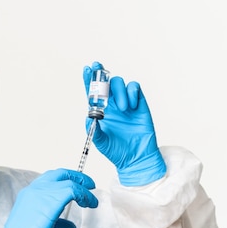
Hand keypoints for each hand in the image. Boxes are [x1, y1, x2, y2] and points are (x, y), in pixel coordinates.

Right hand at [0, 169, 97, 227]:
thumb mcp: (43, 227)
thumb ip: (59, 223)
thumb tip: (72, 227)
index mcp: (29, 193)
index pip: (50, 179)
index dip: (66, 180)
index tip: (78, 187)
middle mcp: (34, 189)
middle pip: (60, 174)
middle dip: (77, 177)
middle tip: (89, 185)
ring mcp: (42, 192)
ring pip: (68, 181)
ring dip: (83, 189)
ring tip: (92, 200)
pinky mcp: (52, 199)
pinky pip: (73, 191)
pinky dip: (84, 196)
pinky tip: (89, 204)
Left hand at [83, 63, 166, 185]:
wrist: (136, 158)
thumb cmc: (117, 151)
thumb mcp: (101, 143)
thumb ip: (95, 131)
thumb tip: (87, 118)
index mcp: (100, 111)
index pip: (92, 92)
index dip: (89, 79)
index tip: (86, 69)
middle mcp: (112, 104)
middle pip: (105, 82)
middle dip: (100, 73)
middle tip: (98, 68)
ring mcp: (126, 103)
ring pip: (119, 83)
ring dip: (118, 91)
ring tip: (123, 108)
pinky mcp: (140, 104)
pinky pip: (135, 88)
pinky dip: (132, 92)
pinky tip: (132, 105)